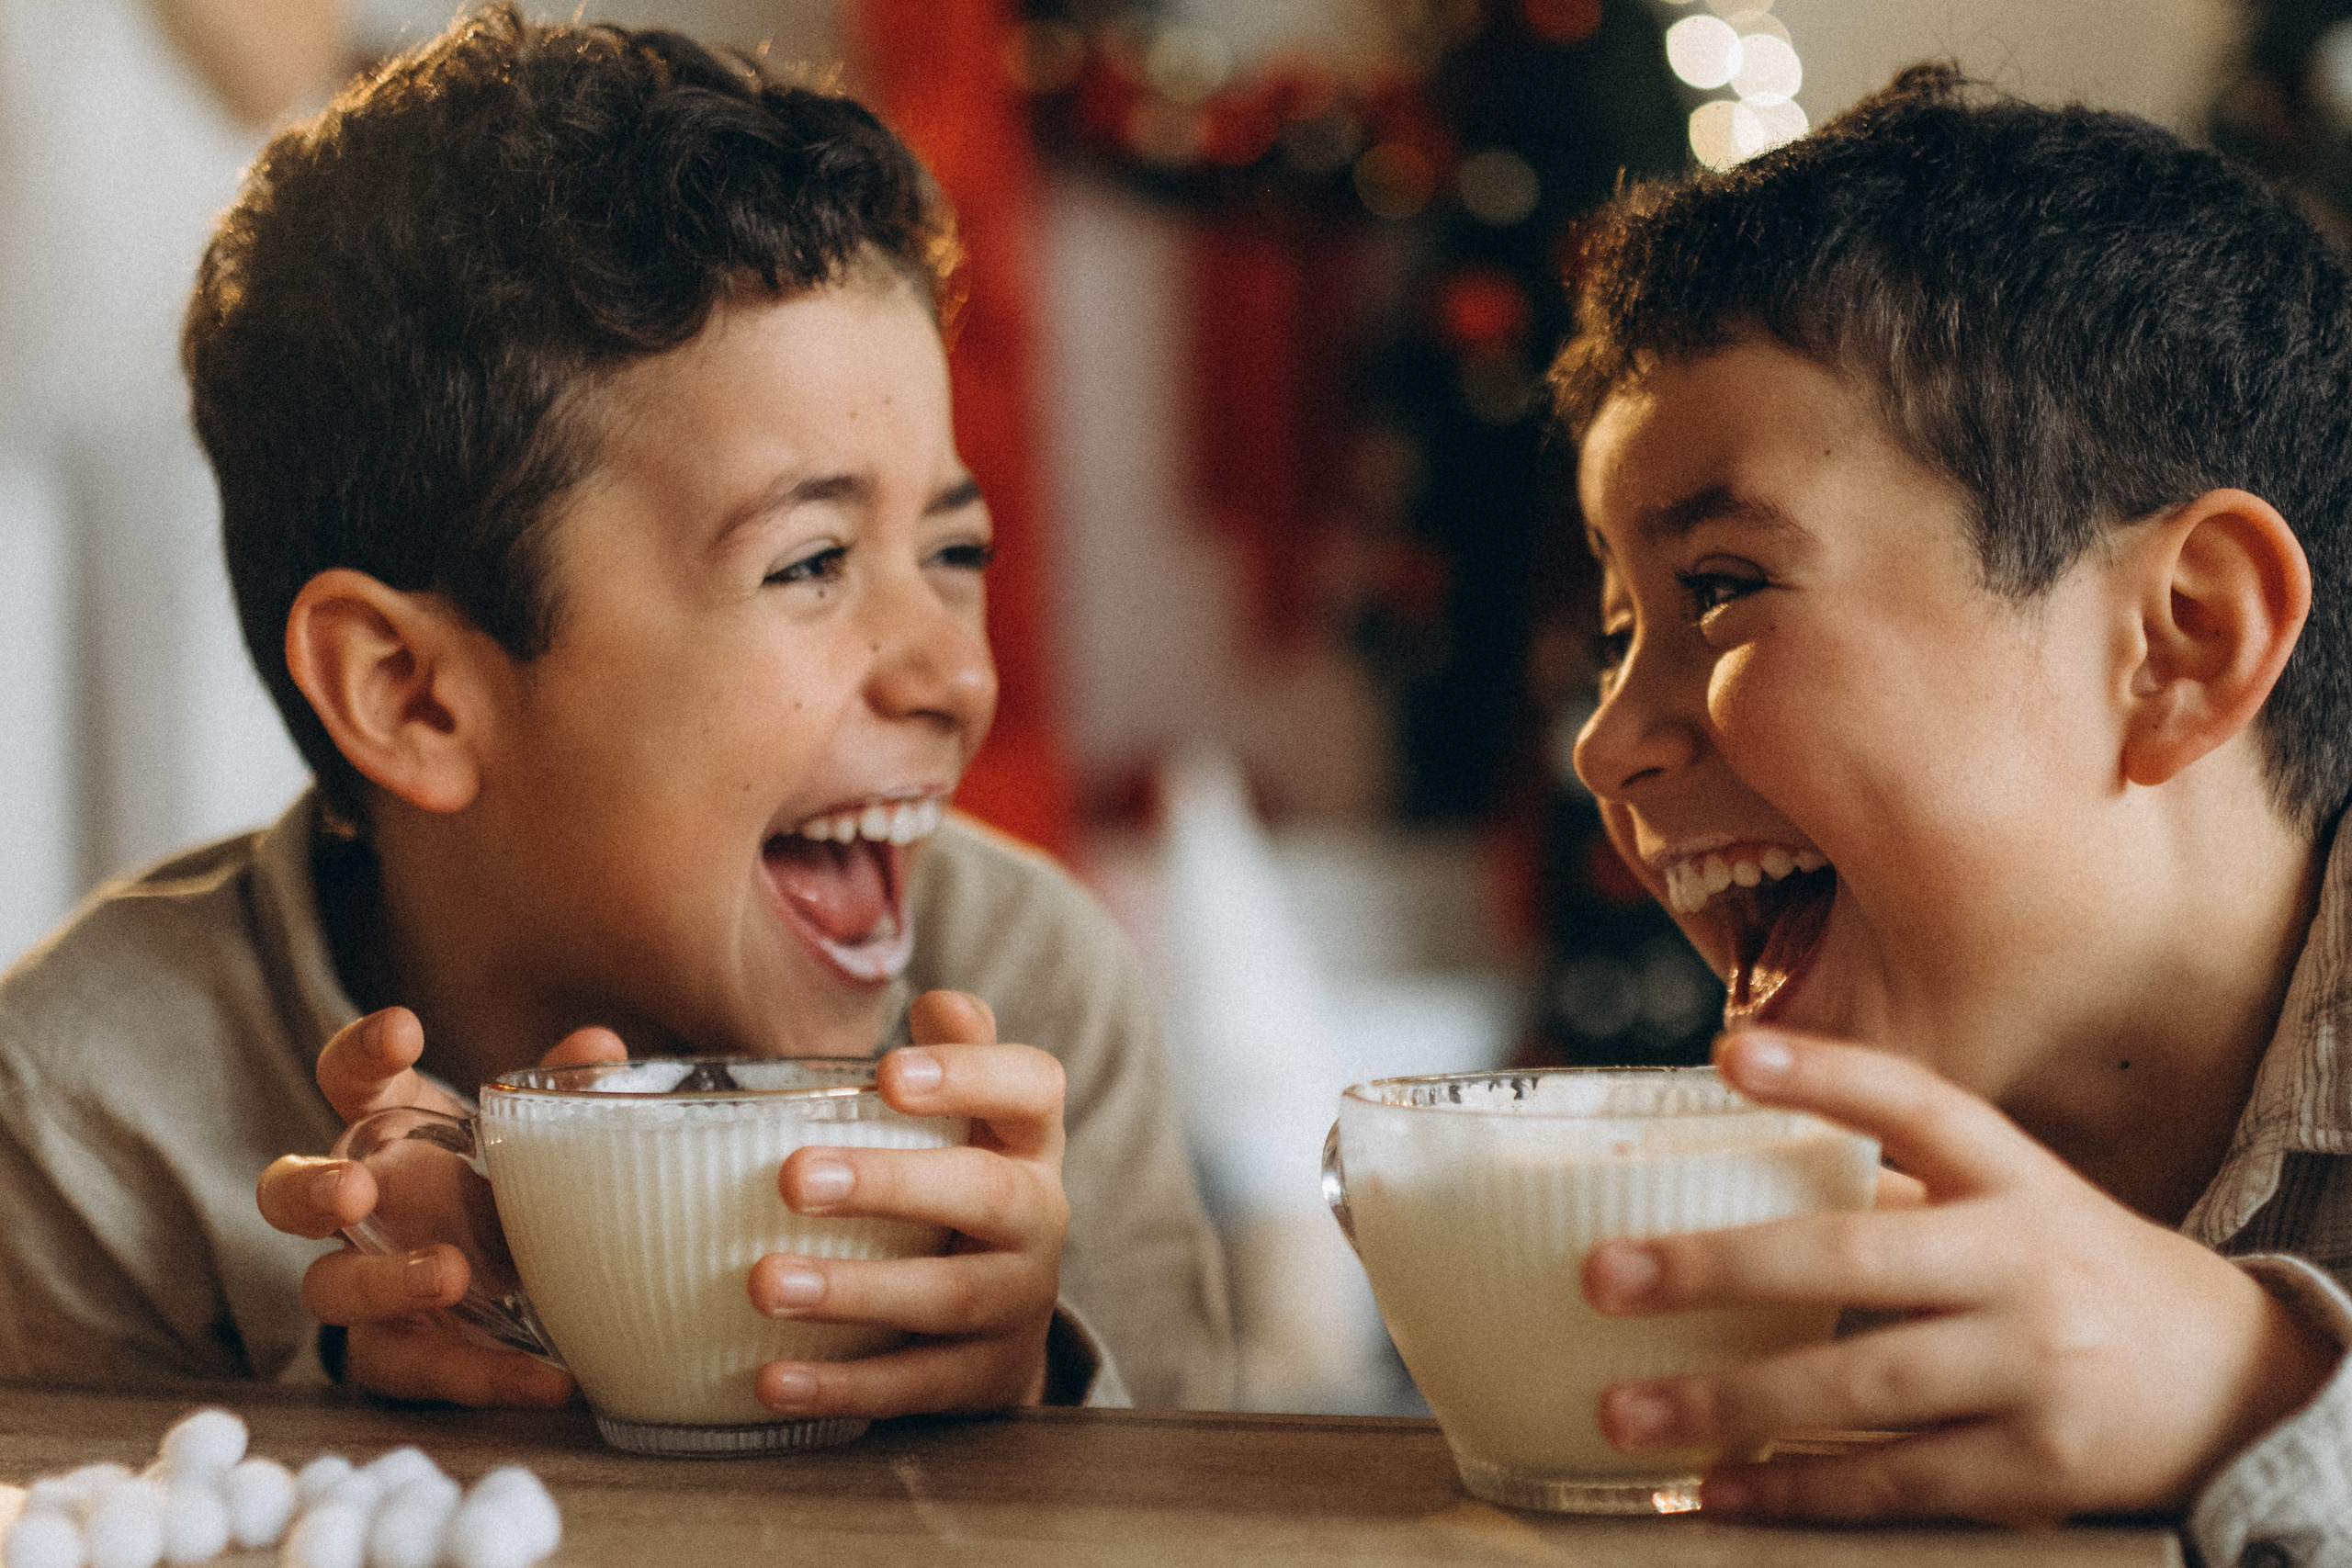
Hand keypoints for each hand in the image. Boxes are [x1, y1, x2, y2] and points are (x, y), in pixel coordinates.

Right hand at [254, 1007, 622, 1405]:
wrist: (518, 1287)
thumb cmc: (510, 1187)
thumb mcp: (538, 1138)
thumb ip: (563, 1090)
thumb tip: (600, 1050)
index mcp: (389, 1132)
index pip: (349, 1079)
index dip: (362, 1052)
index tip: (403, 1032)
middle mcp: (361, 1205)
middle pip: (288, 1192)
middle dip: (309, 1188)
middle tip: (352, 1190)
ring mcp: (366, 1286)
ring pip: (331, 1288)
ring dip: (384, 1281)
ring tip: (447, 1274)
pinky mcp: (397, 1354)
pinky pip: (422, 1368)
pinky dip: (485, 1375)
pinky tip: (549, 1379)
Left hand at [745, 989, 1068, 1417]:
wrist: (998, 1321)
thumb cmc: (953, 1187)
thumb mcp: (965, 1120)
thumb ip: (947, 1054)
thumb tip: (937, 1001)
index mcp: (1028, 1139)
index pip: (1033, 1088)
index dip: (971, 1076)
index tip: (888, 1075)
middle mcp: (1038, 1216)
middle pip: (988, 1194)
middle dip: (893, 1185)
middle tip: (793, 1179)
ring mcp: (1018, 1302)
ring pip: (951, 1298)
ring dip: (855, 1291)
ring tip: (767, 1283)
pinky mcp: (982, 1377)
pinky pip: (916, 1385)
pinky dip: (844, 1386)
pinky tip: (771, 1378)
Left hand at [1580, 1028, 2340, 1524]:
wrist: (2238, 1382)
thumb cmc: (2079, 1275)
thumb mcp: (2014, 1202)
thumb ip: (1900, 1184)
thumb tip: (1732, 1154)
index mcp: (2014, 1179)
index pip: (1915, 1104)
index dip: (1823, 1072)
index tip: (1725, 1053)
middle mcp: (2022, 1264)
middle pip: (1852, 1255)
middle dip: (1716, 1267)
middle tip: (1606, 1277)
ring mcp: (2032, 1370)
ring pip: (1857, 1385)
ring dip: (1728, 1403)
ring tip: (1624, 1410)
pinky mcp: (2035, 1470)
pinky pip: (1894, 1481)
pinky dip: (1796, 1492)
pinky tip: (1715, 1491)